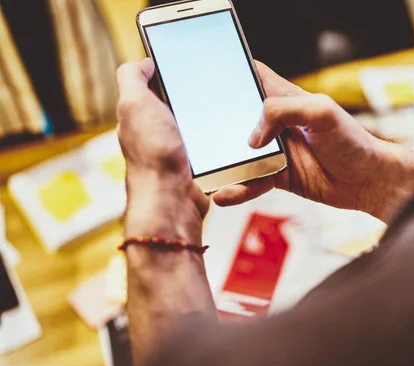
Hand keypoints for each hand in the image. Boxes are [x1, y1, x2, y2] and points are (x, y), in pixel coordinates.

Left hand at [116, 59, 208, 238]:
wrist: (172, 199)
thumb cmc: (153, 155)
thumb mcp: (134, 104)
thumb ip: (132, 77)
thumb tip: (144, 63)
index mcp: (139, 116)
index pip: (154, 87)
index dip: (170, 75)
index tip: (189, 69)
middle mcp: (155, 134)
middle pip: (180, 105)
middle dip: (196, 98)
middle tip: (212, 90)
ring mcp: (176, 152)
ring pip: (199, 127)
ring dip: (211, 122)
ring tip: (224, 114)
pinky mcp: (195, 168)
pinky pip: (211, 149)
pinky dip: (218, 144)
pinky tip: (225, 140)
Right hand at [214, 62, 413, 221]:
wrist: (368, 181)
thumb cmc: (353, 141)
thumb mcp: (322, 112)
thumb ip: (283, 111)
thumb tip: (253, 136)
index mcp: (286, 98)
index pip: (253, 78)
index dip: (231, 75)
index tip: (207, 80)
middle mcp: (276, 123)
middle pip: (236, 119)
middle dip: (215, 125)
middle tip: (194, 134)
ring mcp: (275, 151)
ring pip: (239, 155)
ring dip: (223, 163)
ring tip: (204, 173)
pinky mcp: (277, 176)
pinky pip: (251, 182)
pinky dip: (238, 189)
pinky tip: (225, 195)